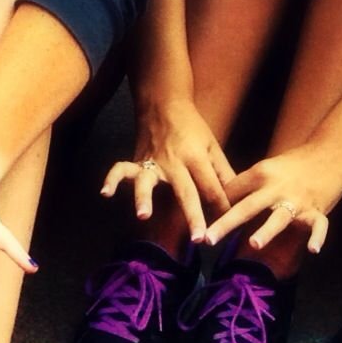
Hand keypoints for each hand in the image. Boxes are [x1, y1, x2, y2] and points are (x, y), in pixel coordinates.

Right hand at [102, 91, 231, 240]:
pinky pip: (121, 170)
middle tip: (198, 239)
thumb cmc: (191, 128)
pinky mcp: (136, 161)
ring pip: (148, 181)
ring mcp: (152, 162)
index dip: (222, 206)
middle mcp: (174, 162)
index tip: (229, 224)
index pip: (212, 187)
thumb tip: (236, 199)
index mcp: (196, 157)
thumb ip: (222, 172)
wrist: (164, 102)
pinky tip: (105, 194)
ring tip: (142, 217)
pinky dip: (111, 180)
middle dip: (192, 215)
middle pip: (185, 191)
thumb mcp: (212, 146)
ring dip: (143, 198)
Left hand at [207, 142, 341, 255]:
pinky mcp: (317, 209)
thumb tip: (217, 202)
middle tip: (208, 239)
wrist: (332, 153)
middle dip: (227, 224)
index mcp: (261, 174)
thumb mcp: (266, 169)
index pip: (232, 193)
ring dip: (267, 230)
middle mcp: (277, 188)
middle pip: (248, 207)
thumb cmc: (293, 166)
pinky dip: (318, 237)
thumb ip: (244, 186)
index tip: (197, 226)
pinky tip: (313, 251)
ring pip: (280, 217)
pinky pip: (318, 225)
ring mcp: (297, 200)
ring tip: (254, 244)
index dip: (215, 208)